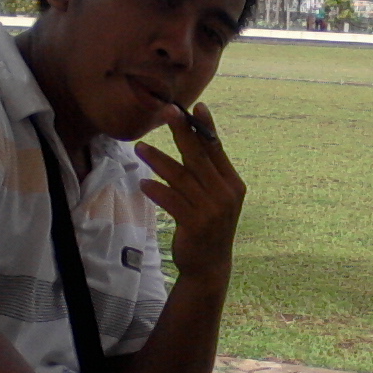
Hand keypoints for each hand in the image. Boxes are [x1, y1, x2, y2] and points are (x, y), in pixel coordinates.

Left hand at [134, 103, 244, 282]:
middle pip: (199, 157)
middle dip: (182, 132)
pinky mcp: (195, 224)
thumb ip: (208, 174)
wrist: (210, 266)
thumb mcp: (216, 198)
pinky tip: (144, 183)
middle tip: (166, 111)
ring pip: (180, 177)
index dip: (206, 127)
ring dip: (158, 160)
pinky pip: (171, 201)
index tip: (196, 106)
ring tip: (139, 148)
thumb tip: (193, 141)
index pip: (217, 150)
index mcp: (233, 184)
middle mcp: (225, 194)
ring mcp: (211, 209)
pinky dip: (157, 190)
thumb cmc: (209, 226)